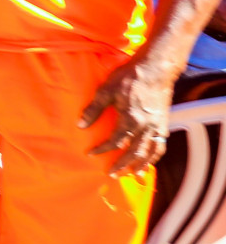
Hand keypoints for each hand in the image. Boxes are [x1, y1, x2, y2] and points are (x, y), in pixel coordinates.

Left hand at [81, 56, 178, 176]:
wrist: (155, 68)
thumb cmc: (128, 77)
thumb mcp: (106, 90)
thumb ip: (93, 109)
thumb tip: (80, 126)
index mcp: (131, 118)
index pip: (115, 142)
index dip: (102, 150)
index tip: (90, 154)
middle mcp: (146, 126)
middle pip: (134, 152)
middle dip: (122, 165)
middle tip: (111, 174)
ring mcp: (158, 125)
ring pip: (150, 152)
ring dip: (141, 165)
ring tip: (133, 175)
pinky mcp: (164, 122)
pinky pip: (161, 144)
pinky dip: (155, 155)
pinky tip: (149, 161)